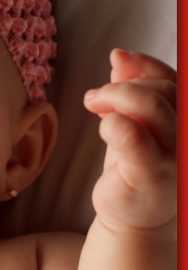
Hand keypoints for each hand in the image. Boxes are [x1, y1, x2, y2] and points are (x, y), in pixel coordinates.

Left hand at [83, 49, 176, 232]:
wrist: (134, 215)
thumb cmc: (137, 163)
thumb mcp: (137, 121)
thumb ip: (134, 88)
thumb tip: (120, 55)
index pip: (175, 80)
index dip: (146, 65)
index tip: (119, 61)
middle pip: (161, 89)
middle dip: (121, 86)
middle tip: (94, 98)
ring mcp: (177, 156)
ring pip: (148, 105)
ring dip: (113, 96)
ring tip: (93, 103)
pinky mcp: (152, 173)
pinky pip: (130, 134)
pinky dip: (112, 123)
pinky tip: (104, 126)